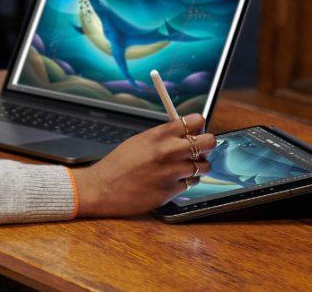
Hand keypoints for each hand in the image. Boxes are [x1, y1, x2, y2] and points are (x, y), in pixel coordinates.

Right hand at [72, 114, 215, 216]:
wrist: (103, 188)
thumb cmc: (118, 165)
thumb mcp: (138, 141)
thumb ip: (162, 136)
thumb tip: (184, 133)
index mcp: (158, 135)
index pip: (194, 121)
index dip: (198, 125)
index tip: (196, 129)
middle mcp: (168, 151)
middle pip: (208, 142)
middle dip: (206, 145)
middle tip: (199, 148)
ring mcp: (172, 172)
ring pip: (204, 165)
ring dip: (197, 166)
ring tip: (184, 167)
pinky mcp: (172, 191)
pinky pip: (192, 183)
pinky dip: (186, 181)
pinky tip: (173, 180)